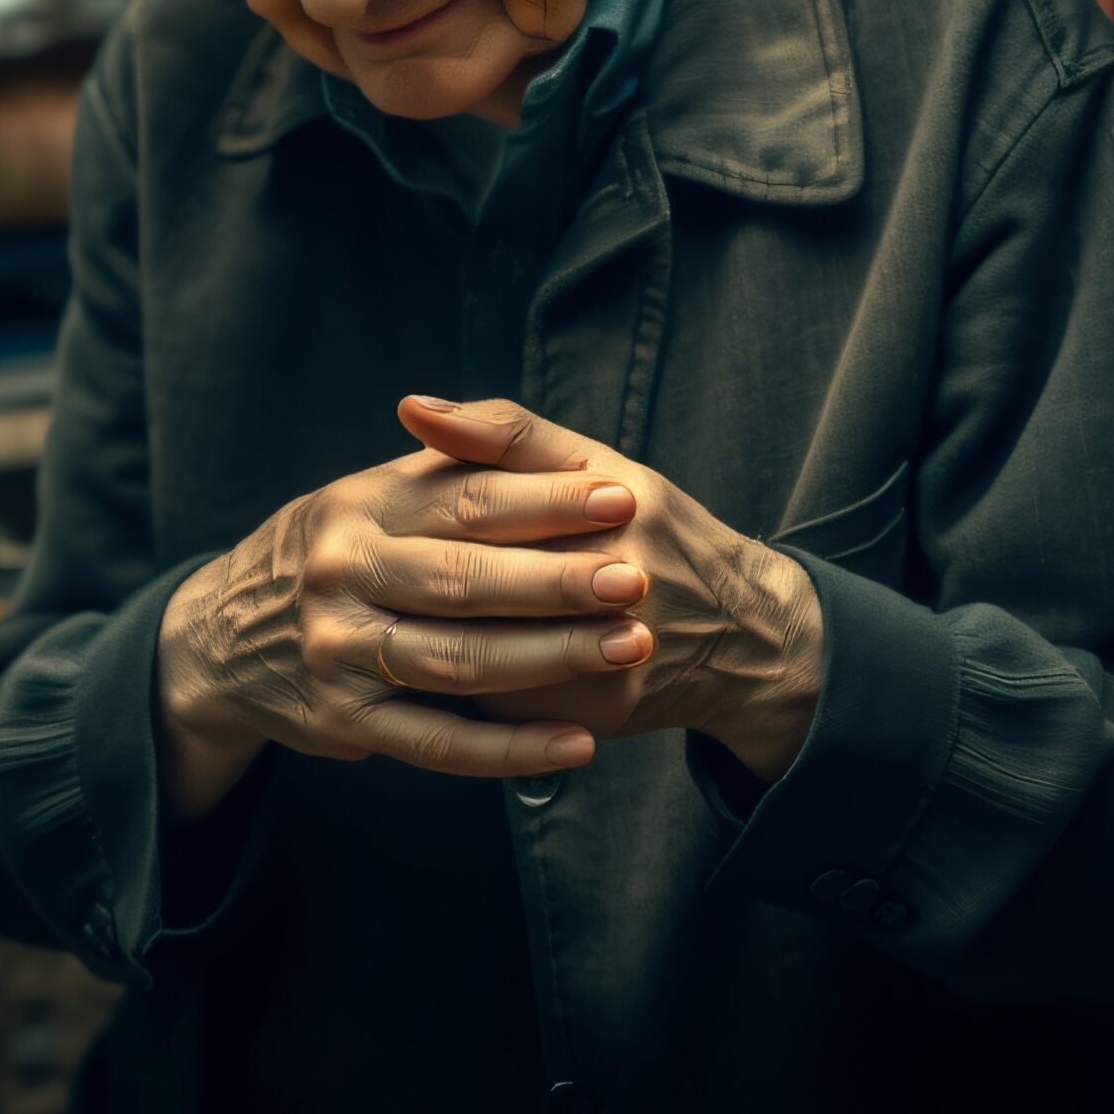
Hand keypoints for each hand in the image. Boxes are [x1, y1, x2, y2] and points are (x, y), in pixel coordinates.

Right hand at [155, 440, 658, 820]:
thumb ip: (444, 464)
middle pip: (464, 579)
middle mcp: (343, 573)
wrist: (224, 639)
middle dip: (559, 580)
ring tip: (628, 648)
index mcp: (360, 505)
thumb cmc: (335, 552)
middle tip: (637, 578)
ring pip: (458, 661)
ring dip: (550, 659)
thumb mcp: (369, 495)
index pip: (464, 497)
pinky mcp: (345, 722)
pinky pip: (439, 742)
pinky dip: (510, 748)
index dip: (545, 498)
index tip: (620, 496)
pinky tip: (575, 744)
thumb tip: (512, 436)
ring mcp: (339, 652)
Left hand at [397, 395, 824, 781]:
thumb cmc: (646, 528)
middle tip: (373, 579)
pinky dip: (460, 688)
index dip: (421, 513)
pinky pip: (502, 703)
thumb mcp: (591, 461)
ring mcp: (609, 651)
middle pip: (476, 582)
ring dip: (425, 639)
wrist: (739, 634)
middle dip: (415, 586)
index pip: (485, 500)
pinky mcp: (602, 709)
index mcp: (610, 500)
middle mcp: (619, 574)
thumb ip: (502, 431)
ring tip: (395, 622)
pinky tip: (432, 671)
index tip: (376, 519)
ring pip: (480, 648)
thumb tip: (410, 405)